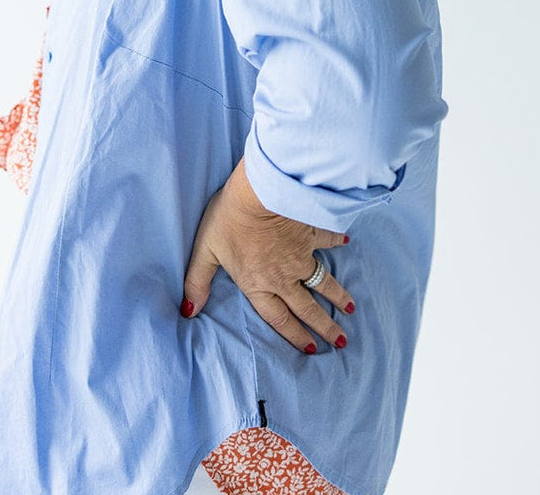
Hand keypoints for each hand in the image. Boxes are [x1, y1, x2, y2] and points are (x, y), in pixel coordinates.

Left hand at [181, 156, 354, 352]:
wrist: (261, 191)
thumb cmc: (229, 219)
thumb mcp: (206, 251)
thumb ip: (197, 282)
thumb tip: (188, 311)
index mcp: (258, 284)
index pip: (278, 318)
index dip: (294, 335)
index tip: (311, 348)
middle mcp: (283, 276)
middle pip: (307, 307)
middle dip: (324, 326)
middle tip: (341, 341)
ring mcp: (301, 255)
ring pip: (323, 282)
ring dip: (337, 295)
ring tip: (351, 309)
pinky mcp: (311, 233)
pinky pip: (327, 240)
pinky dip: (337, 241)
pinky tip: (347, 243)